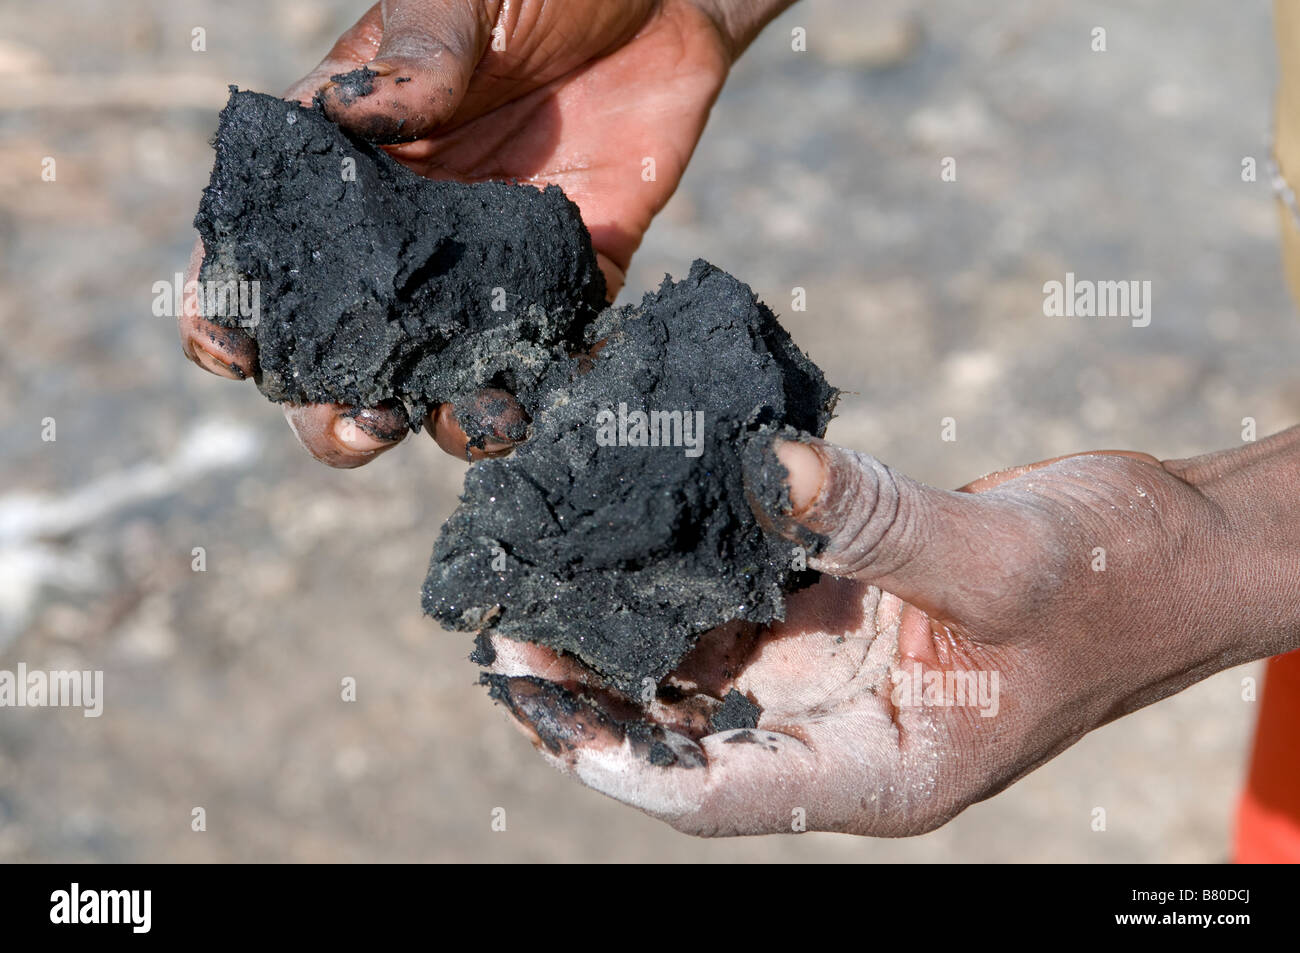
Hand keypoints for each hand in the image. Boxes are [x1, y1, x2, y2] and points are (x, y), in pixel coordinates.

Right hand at [181, 0, 762, 465]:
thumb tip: (359, 119)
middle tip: (366, 423)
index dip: (230, 313)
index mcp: (347, 170)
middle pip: (343, 353)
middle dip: (335, 410)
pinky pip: (553, 356)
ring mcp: (487, 272)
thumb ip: (413, 61)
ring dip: (444, 420)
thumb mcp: (457, 2)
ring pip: (441, 377)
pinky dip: (553, 390)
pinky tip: (555, 398)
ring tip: (473, 422)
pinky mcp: (570, 282)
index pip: (263, 252)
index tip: (236, 355)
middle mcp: (407, 240)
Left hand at [480, 428, 1299, 835]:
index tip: (530, 700)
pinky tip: (638, 537)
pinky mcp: (850, 618)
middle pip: (690, 733)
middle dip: (597, 692)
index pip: (717, 790)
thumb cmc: (1124, 579)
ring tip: (546, 581)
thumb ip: (876, 521)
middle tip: (504, 629)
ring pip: (708, 672)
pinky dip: (692, 577)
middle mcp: (849, 735)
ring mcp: (846, 677)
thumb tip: (761, 467)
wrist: (1186, 548)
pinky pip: (749, 607)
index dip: (616, 755)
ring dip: (632, 633)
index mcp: (885, 768)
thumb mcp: (1000, 558)